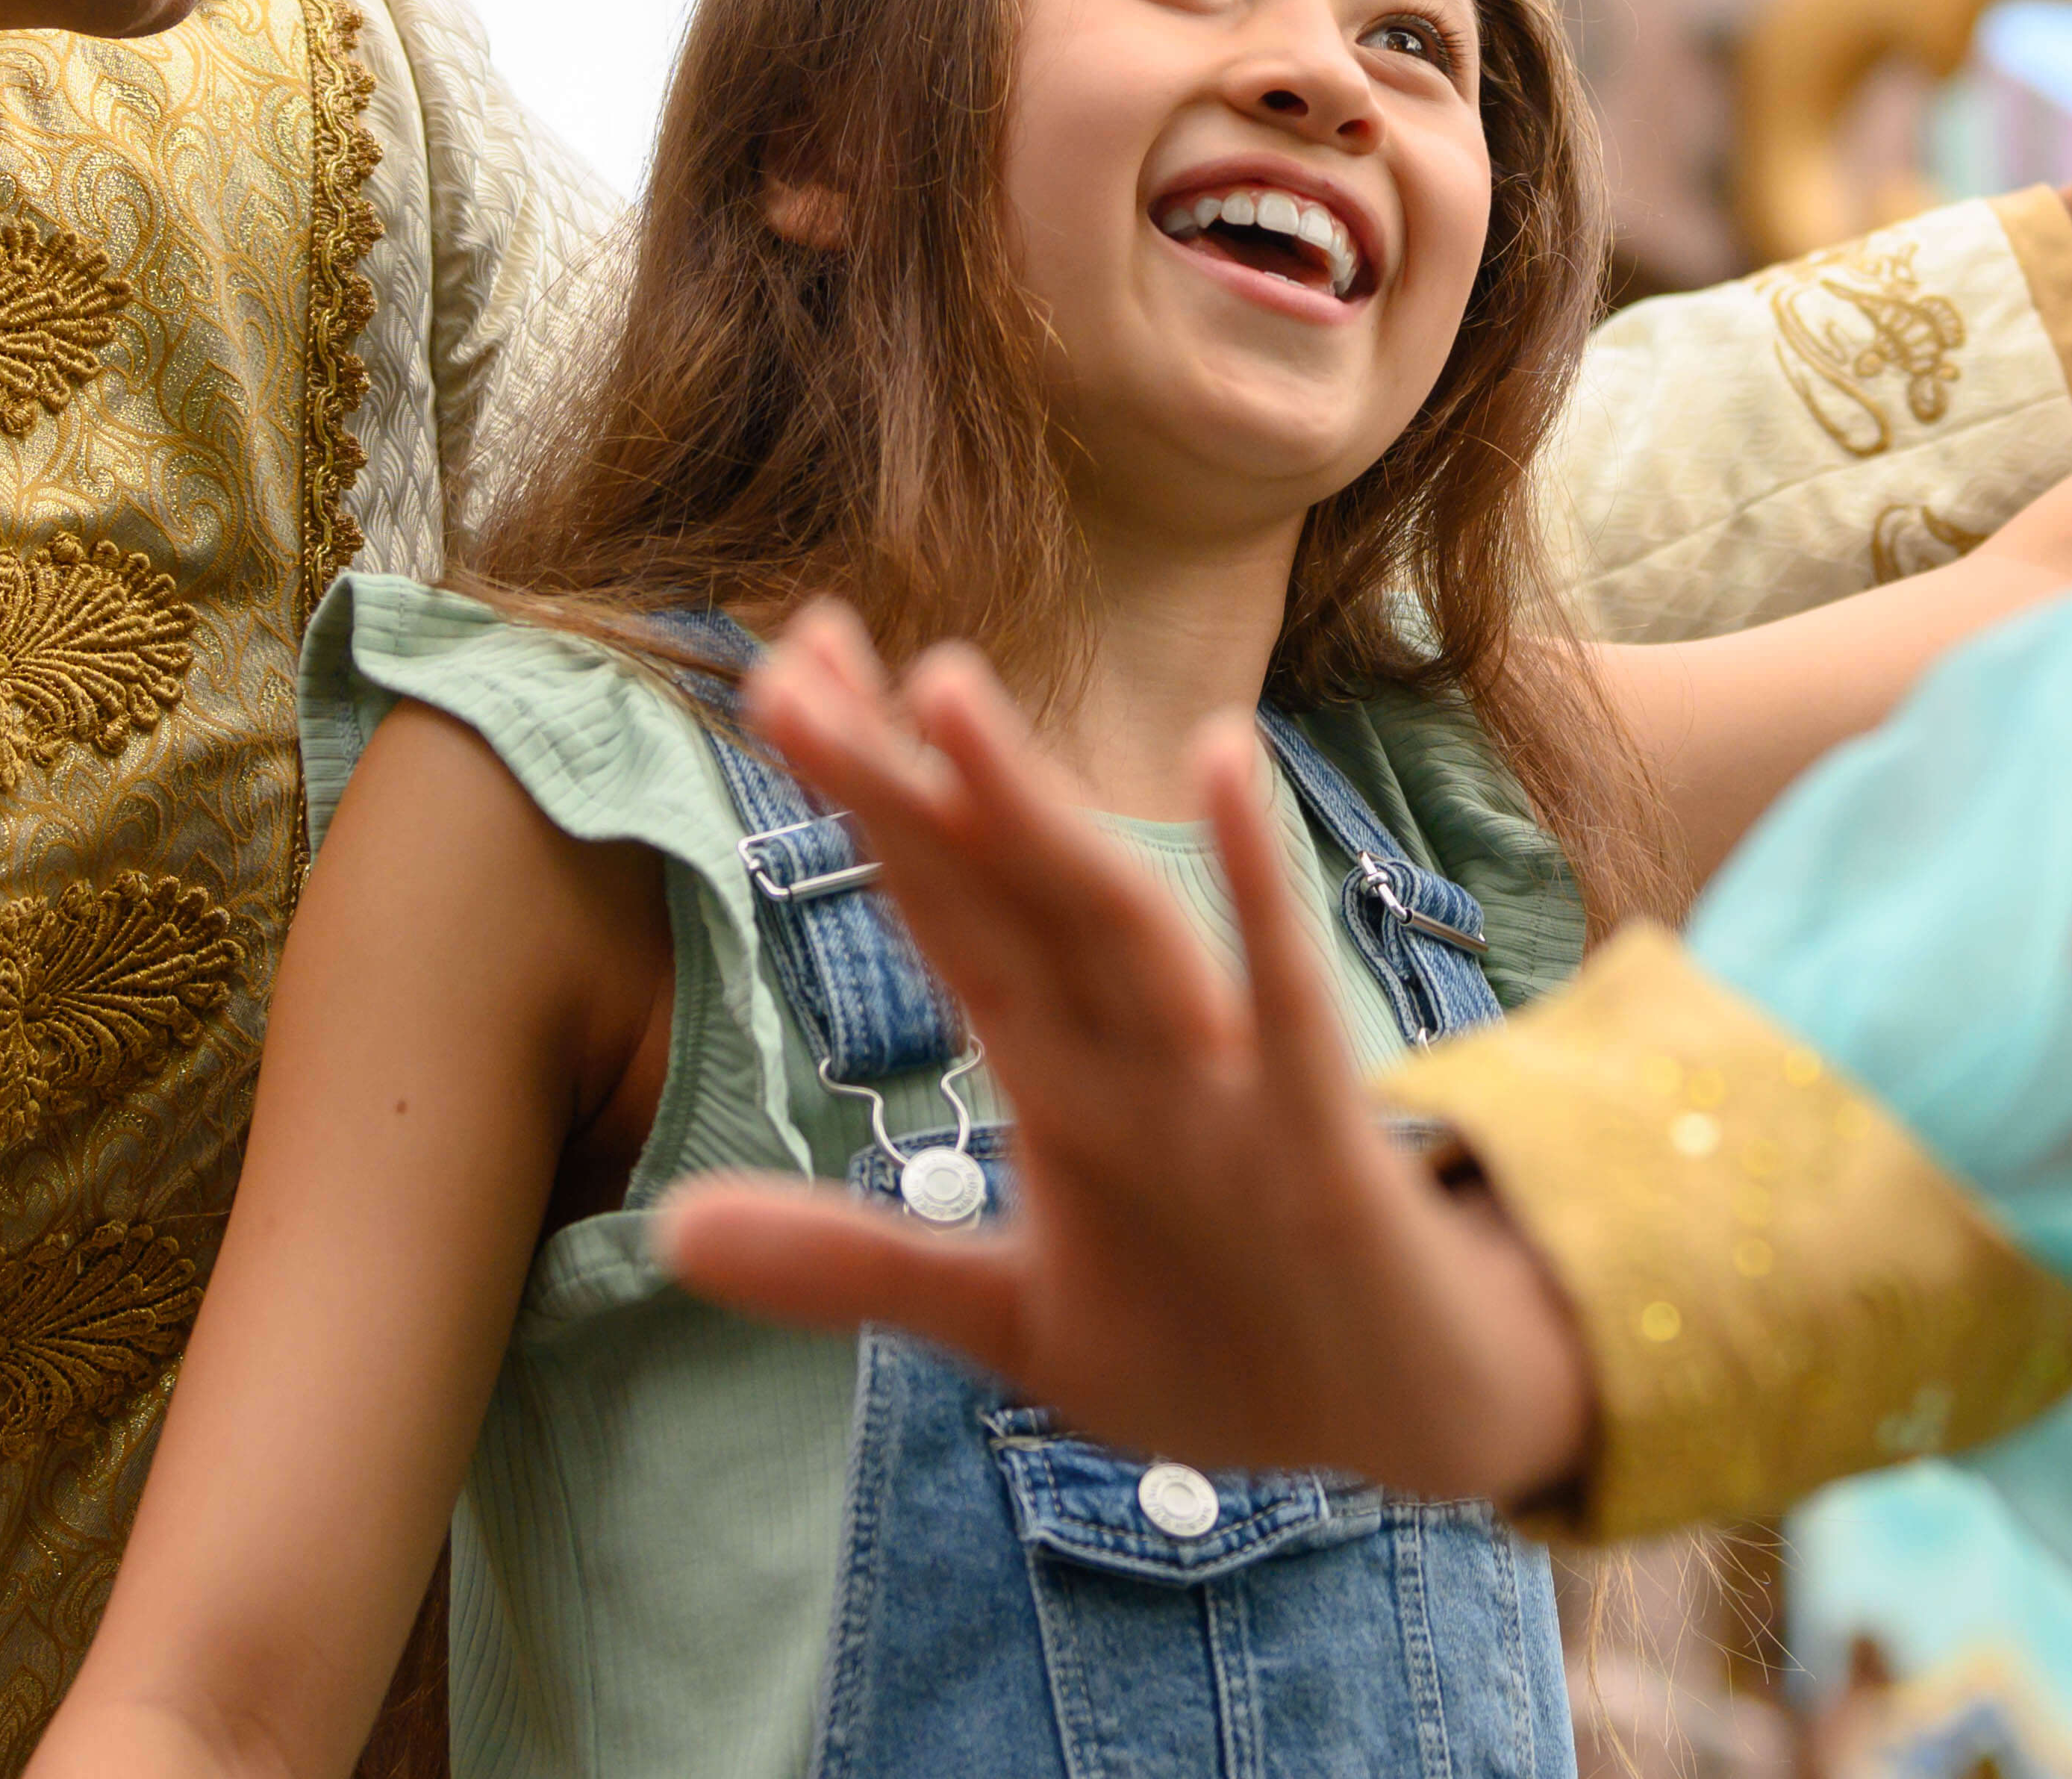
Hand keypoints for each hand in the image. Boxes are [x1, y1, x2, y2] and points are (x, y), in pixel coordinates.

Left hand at [650, 607, 1594, 1504]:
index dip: (859, 796)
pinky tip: (1218, 761)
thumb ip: (851, 1261)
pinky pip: (1279, 997)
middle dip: (897, 778)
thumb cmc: (1211, 1342)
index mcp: (1056, 1070)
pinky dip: (1252, 887)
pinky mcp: (1311, 1136)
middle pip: (996, 887)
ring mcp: (1218, 1080)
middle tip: (788, 653)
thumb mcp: (1008, 1318)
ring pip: (1108, 920)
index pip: (940, 905)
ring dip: (1029, 808)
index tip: (780, 672)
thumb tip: (665, 1231)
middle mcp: (1127, 1045)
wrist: (1406, 1419)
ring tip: (941, 685)